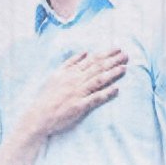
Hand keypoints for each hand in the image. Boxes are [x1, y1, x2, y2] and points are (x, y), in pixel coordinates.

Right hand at [0, 49, 126, 164]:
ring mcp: (78, 93)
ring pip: (98, 80)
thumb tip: (85, 52)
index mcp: (70, 72)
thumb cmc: (48, 96)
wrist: (39, 115)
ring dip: (112, 73)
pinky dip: (106, 93)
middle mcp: (75, 80)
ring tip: (125, 68)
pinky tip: (116, 89)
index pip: (92, 60)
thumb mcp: (56, 74)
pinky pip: (95, 98)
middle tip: (126, 55)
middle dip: (113, 60)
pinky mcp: (79, 106)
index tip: (117, 49)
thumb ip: (71, 62)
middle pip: (97, 68)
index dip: (106, 54)